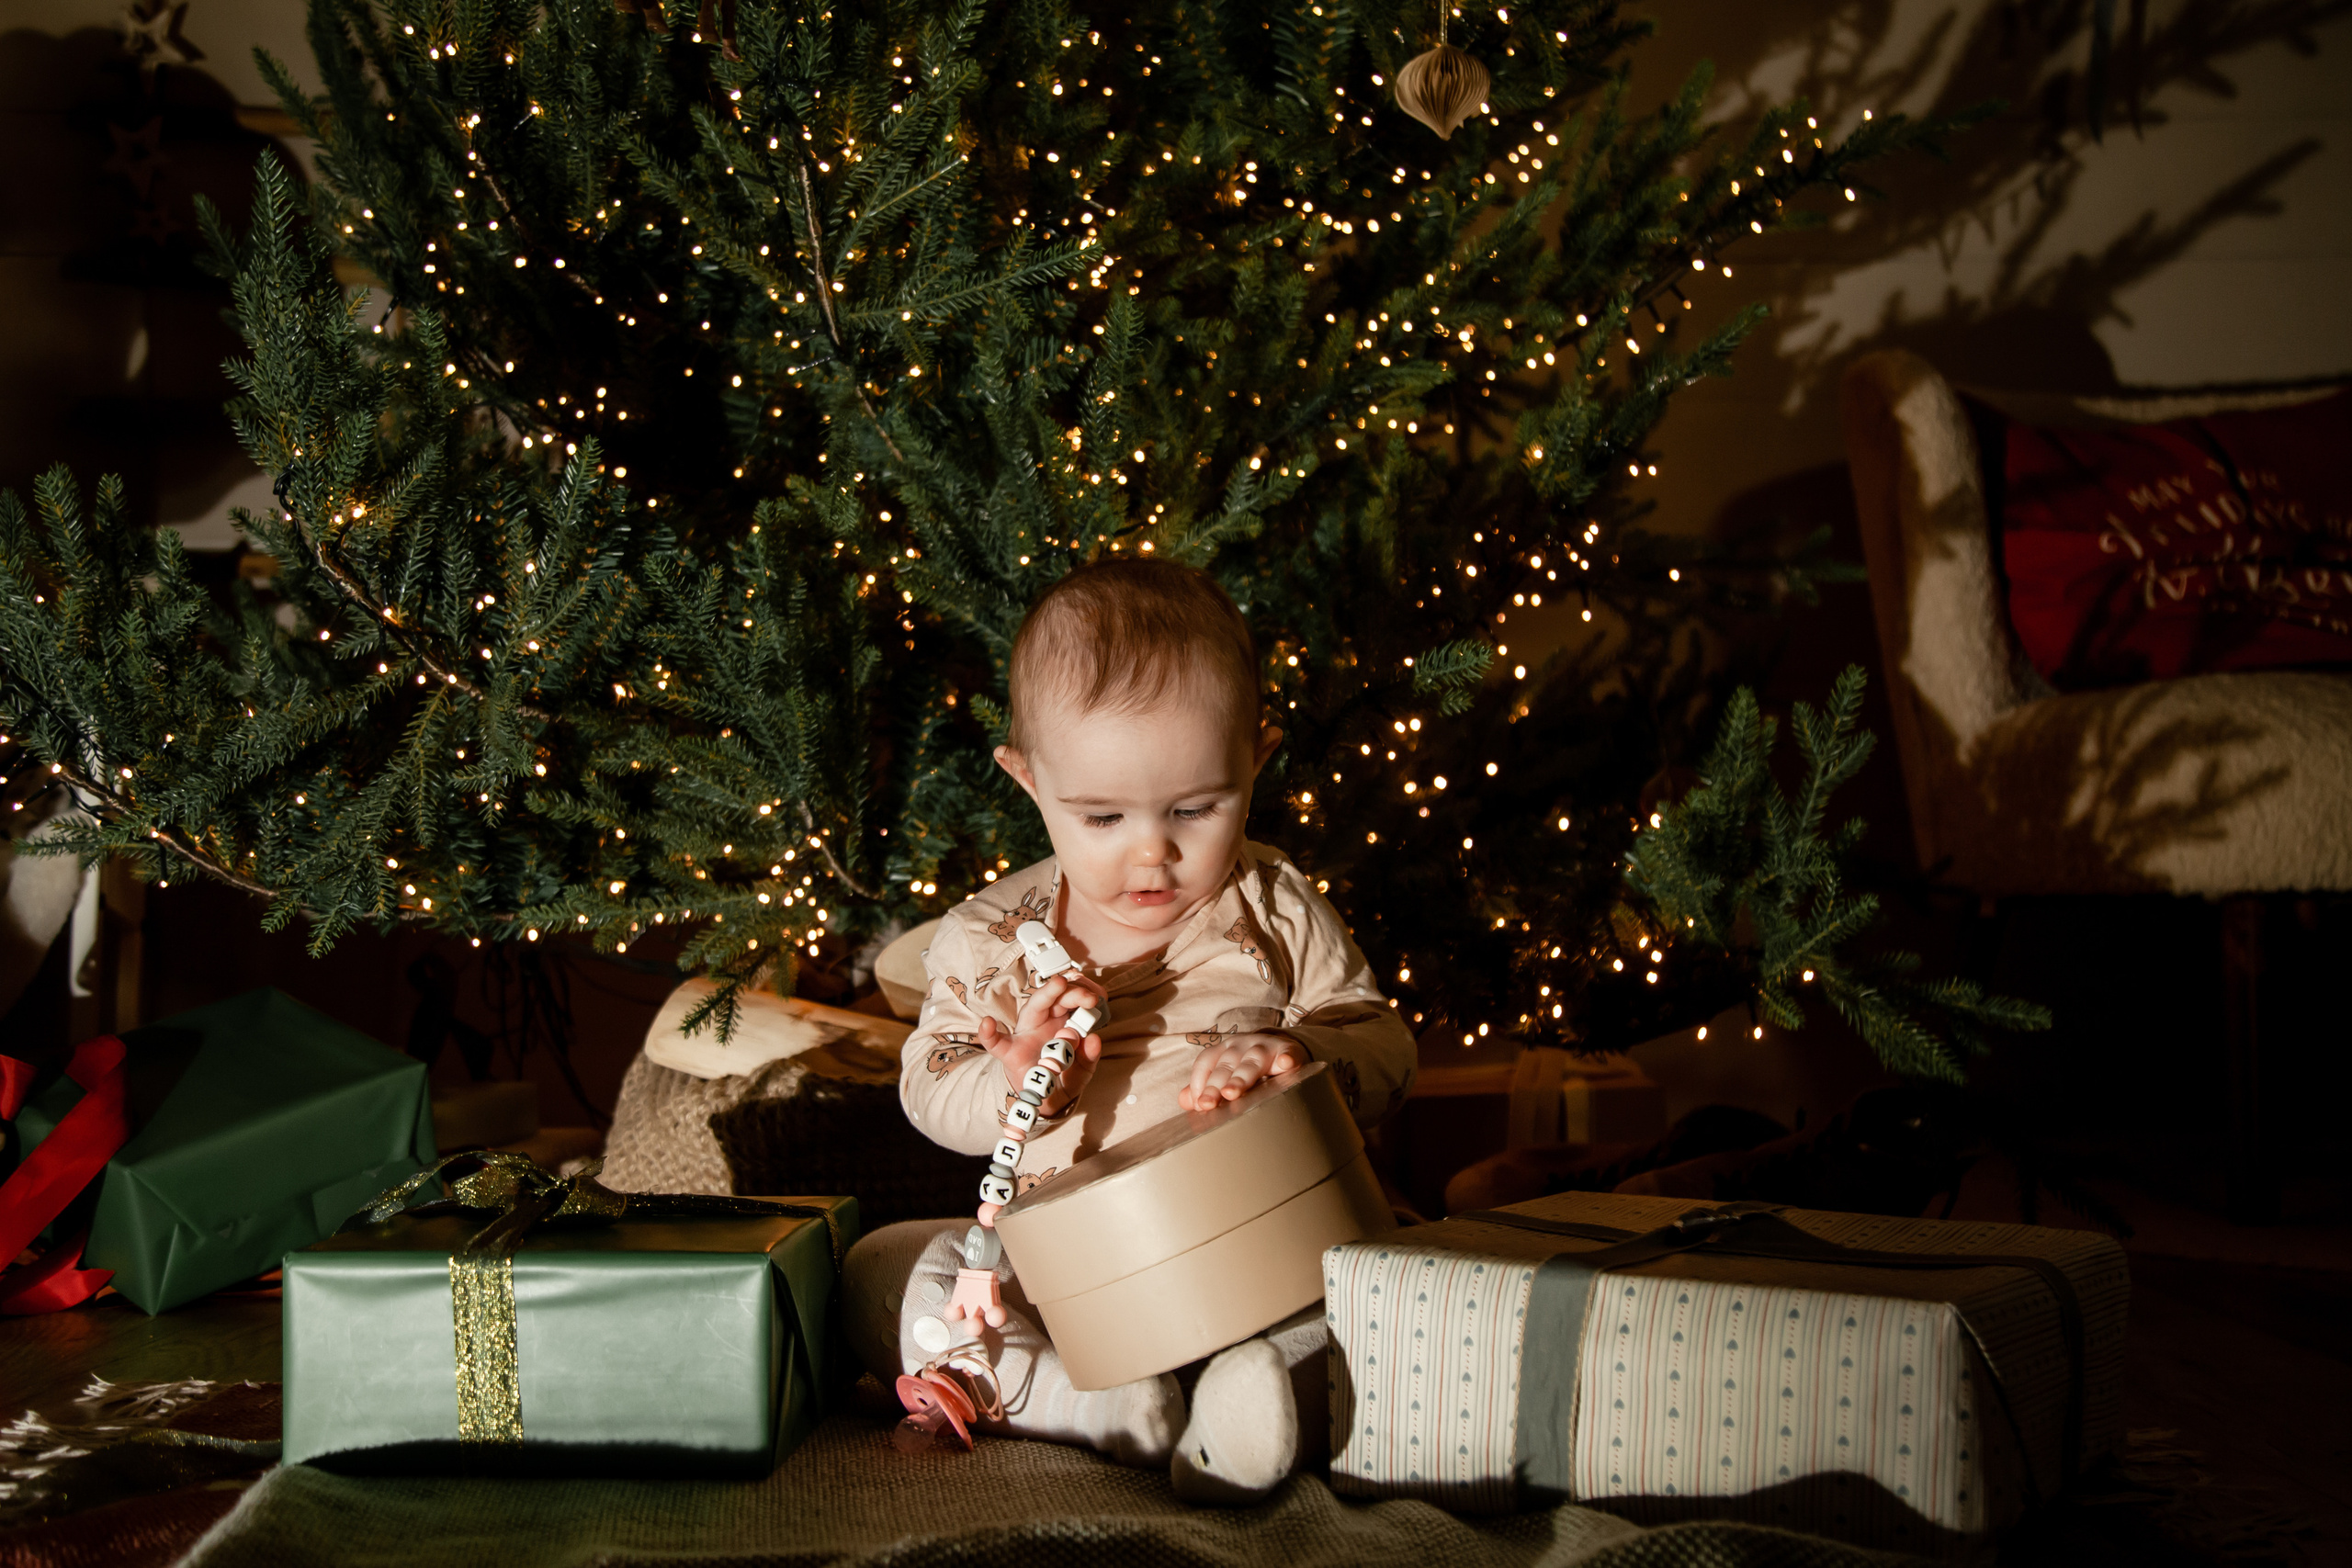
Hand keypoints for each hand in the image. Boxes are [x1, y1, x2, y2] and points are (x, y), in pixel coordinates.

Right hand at [977, 971, 1105, 1116]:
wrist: (1045, 1101)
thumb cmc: (1062, 1078)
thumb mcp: (1082, 1071)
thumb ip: (1089, 1057)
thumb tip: (1093, 1039)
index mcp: (1063, 1023)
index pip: (1073, 1001)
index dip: (1084, 993)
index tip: (1098, 997)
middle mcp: (1044, 1022)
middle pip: (1056, 998)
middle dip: (1073, 991)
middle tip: (1089, 997)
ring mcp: (1026, 1035)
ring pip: (1033, 1008)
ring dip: (1047, 994)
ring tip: (1059, 984)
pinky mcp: (1010, 1054)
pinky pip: (996, 1043)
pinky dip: (989, 1034)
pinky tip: (987, 1024)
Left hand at [1179, 1032, 1299, 1110]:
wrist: (1284, 1049)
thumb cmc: (1249, 1067)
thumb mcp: (1226, 1073)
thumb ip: (1206, 1087)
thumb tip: (1185, 1102)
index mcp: (1223, 1051)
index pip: (1205, 1063)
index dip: (1199, 1082)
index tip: (1197, 1104)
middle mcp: (1241, 1046)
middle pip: (1225, 1066)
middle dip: (1215, 1086)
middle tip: (1207, 1104)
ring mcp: (1265, 1047)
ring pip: (1251, 1062)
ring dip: (1241, 1077)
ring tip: (1232, 1092)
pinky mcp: (1288, 1051)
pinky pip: (1288, 1054)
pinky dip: (1287, 1059)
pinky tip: (1286, 1065)